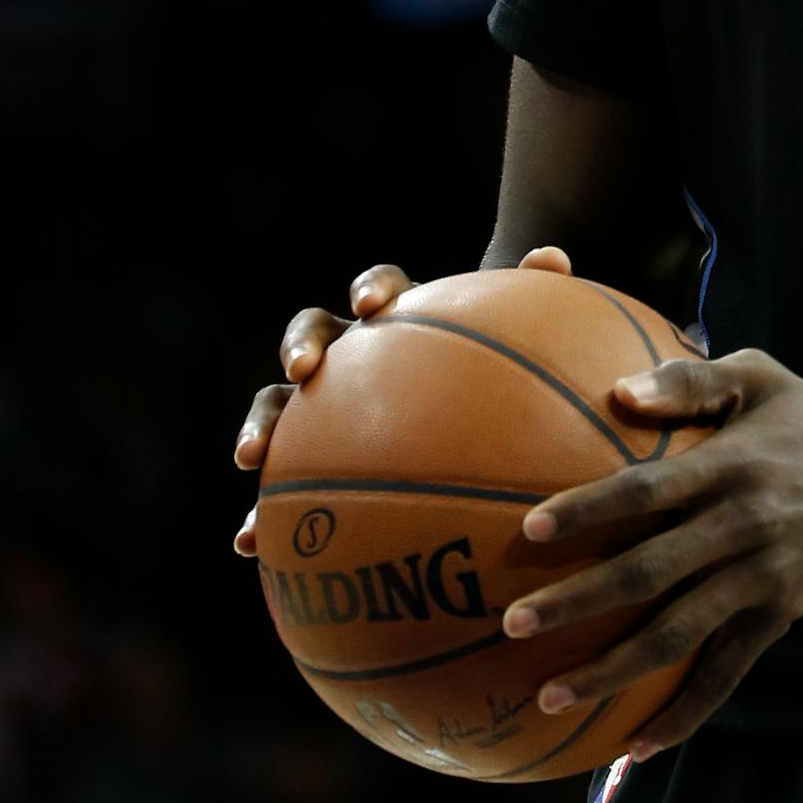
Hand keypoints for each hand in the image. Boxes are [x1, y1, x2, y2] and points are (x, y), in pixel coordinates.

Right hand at [231, 246, 571, 556]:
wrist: (464, 427)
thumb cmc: (492, 384)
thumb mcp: (517, 349)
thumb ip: (531, 304)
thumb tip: (553, 259)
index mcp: (400, 319)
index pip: (383, 286)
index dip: (373, 288)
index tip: (373, 307)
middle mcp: (352, 355)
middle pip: (310, 331)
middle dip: (300, 346)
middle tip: (303, 370)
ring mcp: (322, 409)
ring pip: (276, 404)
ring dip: (260, 424)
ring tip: (251, 457)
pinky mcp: (308, 464)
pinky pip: (277, 489)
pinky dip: (258, 514)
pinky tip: (249, 544)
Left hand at [500, 349, 802, 757]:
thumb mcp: (761, 378)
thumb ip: (690, 379)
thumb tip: (618, 390)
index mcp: (729, 466)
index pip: (648, 488)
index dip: (591, 509)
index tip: (532, 529)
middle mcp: (742, 527)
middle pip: (650, 572)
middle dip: (579, 601)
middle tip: (515, 622)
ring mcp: (761, 579)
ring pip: (678, 635)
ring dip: (612, 669)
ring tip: (550, 694)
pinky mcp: (777, 618)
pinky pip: (724, 676)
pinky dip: (682, 716)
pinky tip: (633, 748)